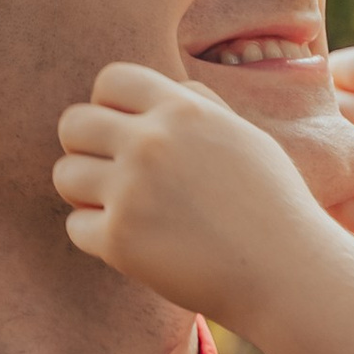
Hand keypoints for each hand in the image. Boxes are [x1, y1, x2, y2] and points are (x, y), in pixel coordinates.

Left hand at [53, 63, 331, 329]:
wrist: (287, 274)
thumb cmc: (273, 208)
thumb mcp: (246, 138)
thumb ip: (202, 108)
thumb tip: (167, 90)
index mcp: (183, 109)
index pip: (110, 79)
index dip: (110, 105)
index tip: (125, 133)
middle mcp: (151, 143)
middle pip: (73, 123)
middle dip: (85, 147)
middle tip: (111, 175)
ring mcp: (132, 191)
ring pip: (65, 175)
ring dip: (85, 194)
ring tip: (122, 211)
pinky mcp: (119, 241)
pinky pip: (76, 227)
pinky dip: (99, 238)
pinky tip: (136, 245)